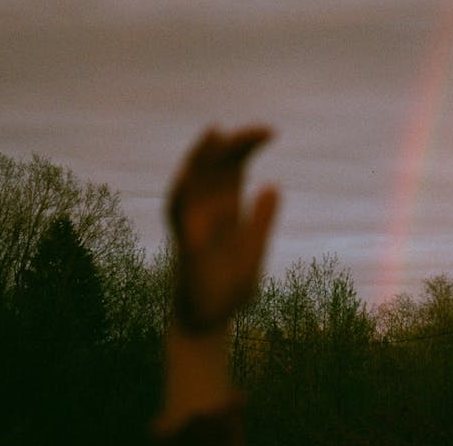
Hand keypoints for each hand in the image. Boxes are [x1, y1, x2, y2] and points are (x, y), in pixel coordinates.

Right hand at [167, 127, 278, 334]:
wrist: (208, 322)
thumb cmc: (229, 287)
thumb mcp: (253, 250)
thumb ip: (262, 221)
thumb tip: (273, 185)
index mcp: (227, 208)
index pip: (235, 166)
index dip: (248, 146)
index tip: (271, 131)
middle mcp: (207, 211)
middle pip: (213, 167)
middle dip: (229, 145)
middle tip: (255, 130)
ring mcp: (193, 226)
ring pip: (192, 182)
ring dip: (200, 158)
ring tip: (214, 134)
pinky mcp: (184, 246)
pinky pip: (178, 216)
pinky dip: (181, 195)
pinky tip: (188, 175)